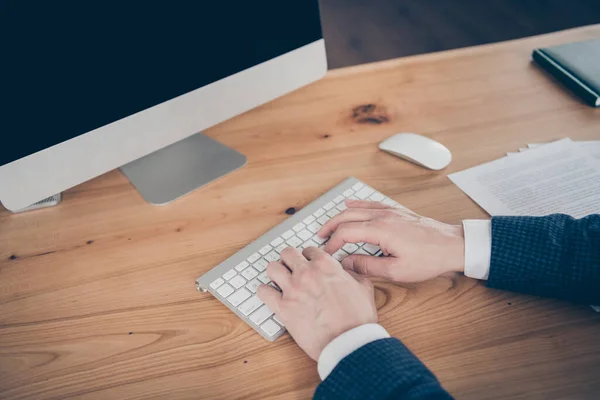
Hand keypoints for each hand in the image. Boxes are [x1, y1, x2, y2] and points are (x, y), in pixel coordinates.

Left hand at [257, 246, 376, 360]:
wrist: (348, 342)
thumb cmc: (358, 318)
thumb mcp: (364, 288)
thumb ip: (353, 274)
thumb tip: (346, 271)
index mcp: (326, 265)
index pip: (309, 250)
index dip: (309, 257)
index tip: (308, 263)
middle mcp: (306, 273)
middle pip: (287, 253)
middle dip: (289, 260)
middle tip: (292, 268)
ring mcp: (292, 289)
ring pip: (271, 268)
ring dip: (275, 272)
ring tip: (279, 280)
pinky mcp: (283, 308)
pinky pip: (263, 292)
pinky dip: (264, 292)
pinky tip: (269, 294)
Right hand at [318, 200, 464, 282]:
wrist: (453, 245)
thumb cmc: (429, 259)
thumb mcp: (396, 270)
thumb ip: (368, 266)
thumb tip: (347, 263)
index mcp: (380, 230)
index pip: (346, 232)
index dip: (332, 243)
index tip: (326, 254)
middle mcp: (383, 216)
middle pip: (347, 216)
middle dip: (330, 227)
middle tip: (320, 238)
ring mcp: (390, 211)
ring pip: (357, 208)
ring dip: (340, 216)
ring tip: (329, 226)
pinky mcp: (397, 211)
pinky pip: (371, 204)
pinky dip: (357, 204)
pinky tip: (350, 204)